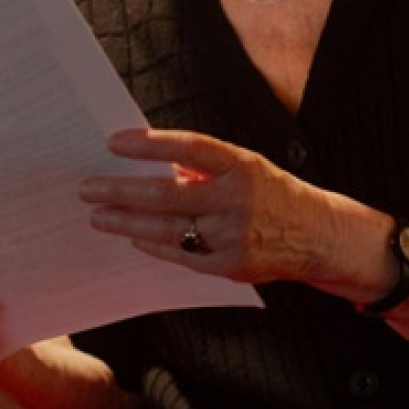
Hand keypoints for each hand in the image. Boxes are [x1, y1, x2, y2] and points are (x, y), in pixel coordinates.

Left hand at [80, 128, 328, 284]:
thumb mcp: (245, 166)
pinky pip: (182, 256)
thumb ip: (202, 166)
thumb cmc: (273, 192)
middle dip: (121, 191)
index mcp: (240, 165)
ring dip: (126, 222)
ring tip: (98, 216)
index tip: (113, 142)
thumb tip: (151, 165)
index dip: (148, 144)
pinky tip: (132, 237)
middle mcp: (236, 199)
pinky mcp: (231, 266)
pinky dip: (154, 246)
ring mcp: (233, 235)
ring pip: (168, 229)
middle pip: (167, 194)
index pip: (187, 147)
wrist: (319, 234)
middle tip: (88, 188)